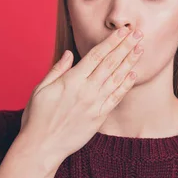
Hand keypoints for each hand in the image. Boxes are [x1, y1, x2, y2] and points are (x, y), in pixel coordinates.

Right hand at [18, 26, 143, 170]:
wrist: (41, 147)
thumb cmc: (37, 117)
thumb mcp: (40, 89)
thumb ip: (57, 70)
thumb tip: (70, 54)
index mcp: (71, 80)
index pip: (96, 55)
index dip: (111, 41)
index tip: (123, 30)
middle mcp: (86, 90)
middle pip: (110, 63)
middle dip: (125, 46)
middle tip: (138, 33)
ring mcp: (95, 104)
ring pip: (117, 78)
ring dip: (130, 61)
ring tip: (140, 48)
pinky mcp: (99, 117)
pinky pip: (116, 98)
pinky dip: (126, 84)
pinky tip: (133, 73)